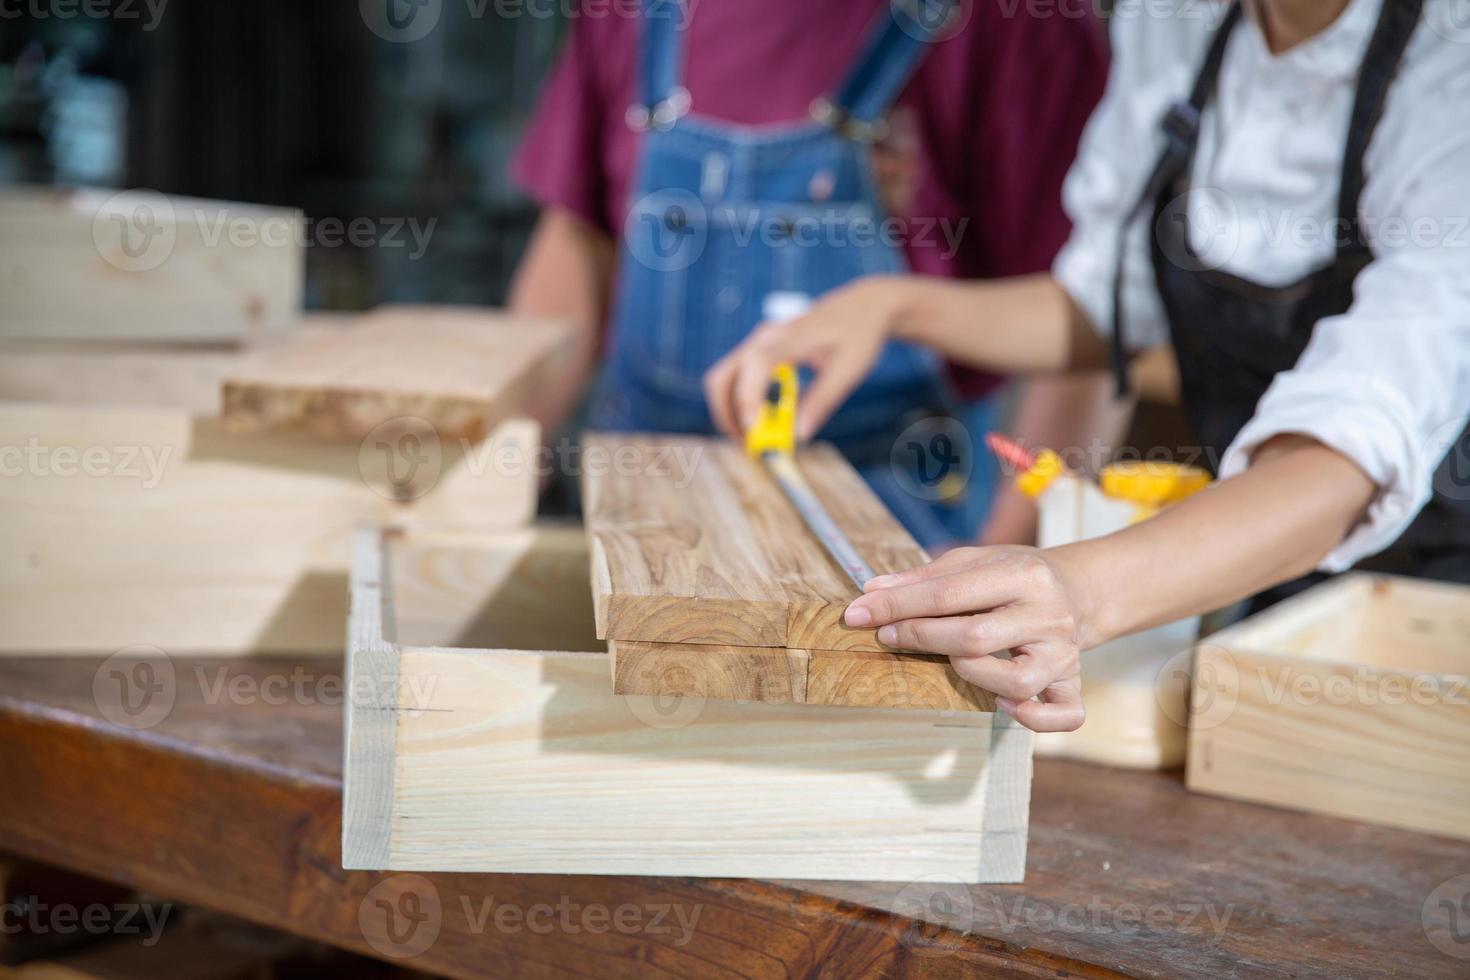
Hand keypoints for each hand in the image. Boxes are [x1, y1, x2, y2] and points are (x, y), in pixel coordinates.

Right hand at [703, 276, 906, 440]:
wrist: (861, 304)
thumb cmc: (858, 335)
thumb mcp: (848, 371)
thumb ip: (822, 401)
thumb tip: (800, 435)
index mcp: (789, 338)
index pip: (756, 365)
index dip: (748, 398)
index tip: (753, 429)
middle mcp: (765, 337)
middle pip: (722, 377)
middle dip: (727, 415)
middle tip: (748, 444)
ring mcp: (758, 341)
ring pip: (723, 380)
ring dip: (730, 411)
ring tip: (755, 436)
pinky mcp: (759, 349)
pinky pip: (735, 378)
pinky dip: (739, 402)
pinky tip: (761, 418)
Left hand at [842, 546, 1093, 731]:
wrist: (1079, 589)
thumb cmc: (1013, 576)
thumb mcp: (974, 561)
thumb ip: (924, 577)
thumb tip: (872, 591)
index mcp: (1024, 575)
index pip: (948, 594)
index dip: (897, 606)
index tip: (858, 614)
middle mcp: (1049, 615)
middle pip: (975, 637)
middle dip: (921, 638)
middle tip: (889, 636)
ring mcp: (1065, 653)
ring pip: (1016, 682)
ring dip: (970, 676)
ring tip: (954, 661)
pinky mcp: (1074, 683)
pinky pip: (1064, 715)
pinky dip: (1032, 719)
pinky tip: (999, 703)